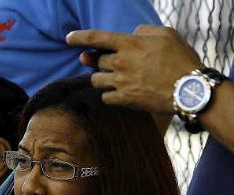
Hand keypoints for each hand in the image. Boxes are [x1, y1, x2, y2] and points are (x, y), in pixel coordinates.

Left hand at [66, 25, 201, 112]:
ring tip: (114, 78)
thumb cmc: (181, 59)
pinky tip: (119, 92)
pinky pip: (105, 97)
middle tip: (100, 62)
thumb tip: (131, 34)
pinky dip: (109, 95)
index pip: (95, 38)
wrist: (189, 89)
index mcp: (130, 44)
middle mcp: (121, 63)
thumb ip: (144, 31)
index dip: (79, 37)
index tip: (68, 38)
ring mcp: (121, 82)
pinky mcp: (124, 99)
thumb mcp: (166, 35)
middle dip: (95, 61)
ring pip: (96, 80)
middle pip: (96, 62)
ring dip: (101, 78)